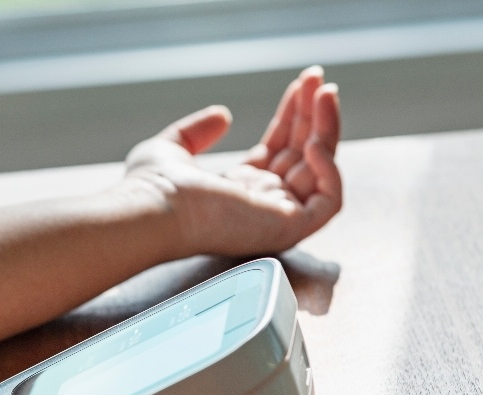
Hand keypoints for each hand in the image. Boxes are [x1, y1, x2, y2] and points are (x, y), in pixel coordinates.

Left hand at [120, 65, 341, 257]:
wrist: (151, 209)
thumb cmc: (152, 187)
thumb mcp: (171, 148)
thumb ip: (197, 131)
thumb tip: (223, 114)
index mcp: (236, 187)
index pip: (278, 148)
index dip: (291, 115)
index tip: (301, 84)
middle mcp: (260, 202)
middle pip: (302, 154)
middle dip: (314, 115)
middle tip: (319, 78)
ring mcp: (275, 217)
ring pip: (320, 172)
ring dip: (328, 129)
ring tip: (325, 93)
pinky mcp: (287, 228)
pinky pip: (329, 203)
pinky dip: (330, 172)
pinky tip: (315, 144)